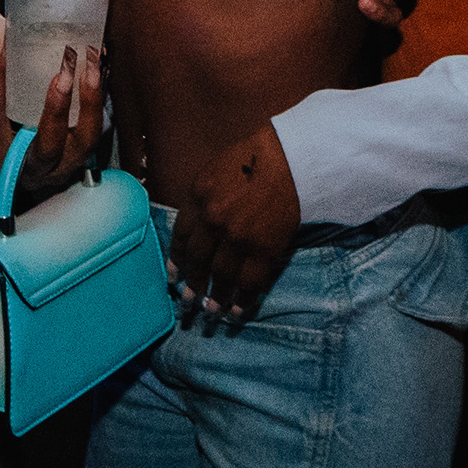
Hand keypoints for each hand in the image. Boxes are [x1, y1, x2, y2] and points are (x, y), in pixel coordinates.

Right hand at [0, 12, 108, 209]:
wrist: (24, 181)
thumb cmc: (3, 145)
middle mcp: (34, 168)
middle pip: (48, 144)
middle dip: (57, 107)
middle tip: (64, 69)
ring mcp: (65, 165)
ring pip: (85, 140)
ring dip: (91, 101)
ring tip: (93, 65)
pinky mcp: (85, 155)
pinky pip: (98, 128)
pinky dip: (100, 98)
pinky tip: (100, 69)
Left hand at [168, 125, 301, 319]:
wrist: (293, 158)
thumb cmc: (255, 157)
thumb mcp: (216, 169)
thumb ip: (203, 198)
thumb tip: (197, 227)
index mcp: (198, 196)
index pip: (181, 236)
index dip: (177, 259)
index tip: (174, 275)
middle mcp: (213, 219)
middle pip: (198, 260)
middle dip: (193, 284)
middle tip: (188, 301)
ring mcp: (238, 236)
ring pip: (221, 275)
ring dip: (216, 296)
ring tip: (212, 310)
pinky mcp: (264, 248)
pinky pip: (250, 281)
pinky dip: (243, 298)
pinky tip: (238, 309)